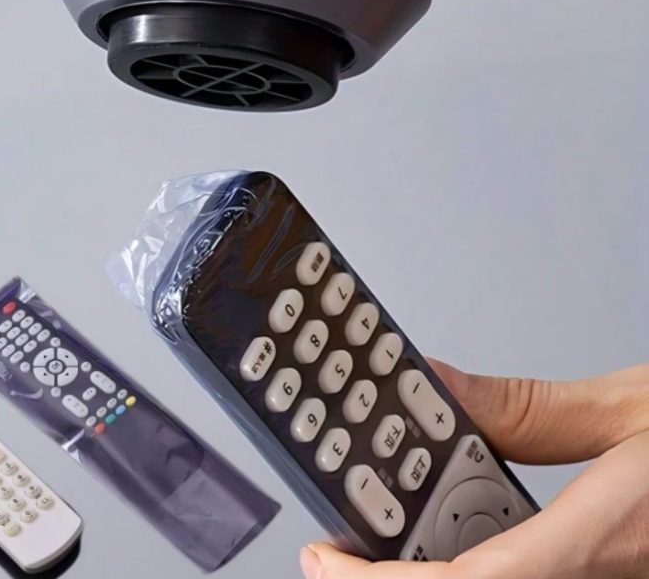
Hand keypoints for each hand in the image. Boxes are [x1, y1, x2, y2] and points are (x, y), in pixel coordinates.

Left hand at [299, 360, 648, 578]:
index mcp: (609, 537)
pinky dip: (476, 565)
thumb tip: (435, 383)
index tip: (324, 564)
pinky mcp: (611, 572)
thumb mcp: (632, 408)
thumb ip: (528, 404)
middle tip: (341, 552)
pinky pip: (527, 574)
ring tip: (383, 536)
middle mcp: (605, 577)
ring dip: (431, 572)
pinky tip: (453, 535)